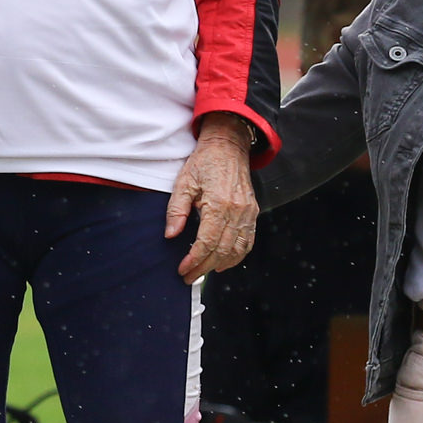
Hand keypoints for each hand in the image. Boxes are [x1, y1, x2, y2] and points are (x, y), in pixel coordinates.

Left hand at [167, 113, 259, 279]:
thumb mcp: (184, 182)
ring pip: (237, 249)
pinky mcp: (252, 212)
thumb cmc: (205, 162)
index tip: (183, 270)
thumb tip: (170, 235)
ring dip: (220, 264)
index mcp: (219, 203)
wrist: (228, 145)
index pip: (207, 242)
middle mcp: (237, 211)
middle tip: (189, 277)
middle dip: (204, 267)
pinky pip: (248, 241)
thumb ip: (176, 210)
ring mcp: (248, 213)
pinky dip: (237, 256)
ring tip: (203, 272)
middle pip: (221, 250)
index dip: (194, 260)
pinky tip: (224, 263)